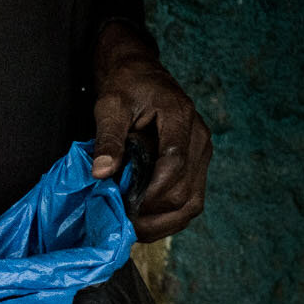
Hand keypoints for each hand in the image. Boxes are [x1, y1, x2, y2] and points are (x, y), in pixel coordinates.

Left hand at [90, 21, 211, 240]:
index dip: (151, 190)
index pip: (174, 162)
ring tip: (133, 227)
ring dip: (163, 222)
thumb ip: (108, 139)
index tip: (126, 205)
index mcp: (180, 117)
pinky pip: (191, 200)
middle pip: (185, 190)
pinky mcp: (197, 166)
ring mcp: (202, 154)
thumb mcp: (110, 106)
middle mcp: (199, 138)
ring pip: (192, 202)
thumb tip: (101, 173)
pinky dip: (169, 217)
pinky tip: (146, 223)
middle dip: (153, 211)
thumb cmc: (125, 87)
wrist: (141, 75)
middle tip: (121, 220)